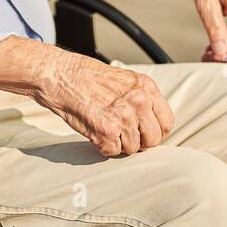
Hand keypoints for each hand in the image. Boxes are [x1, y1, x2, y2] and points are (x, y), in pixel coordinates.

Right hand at [0, 37, 173, 156]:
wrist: (59, 74)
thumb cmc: (86, 76)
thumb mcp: (124, 80)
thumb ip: (141, 99)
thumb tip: (149, 123)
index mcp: (146, 88)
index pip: (167, 122)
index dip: (156, 132)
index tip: (145, 134)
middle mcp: (139, 102)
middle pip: (153, 140)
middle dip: (139, 143)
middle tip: (123, 137)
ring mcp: (123, 117)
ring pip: (132, 149)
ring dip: (118, 145)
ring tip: (105, 130)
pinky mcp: (106, 131)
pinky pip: (112, 152)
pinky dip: (102, 147)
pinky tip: (94, 132)